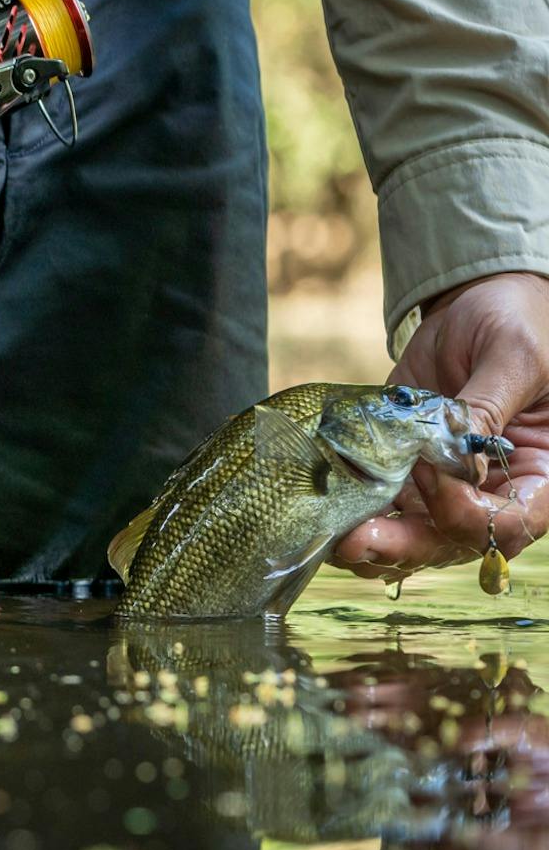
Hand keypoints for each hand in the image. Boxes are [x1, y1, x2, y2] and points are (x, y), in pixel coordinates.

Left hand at [334, 273, 548, 578]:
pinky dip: (353, 514)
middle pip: (455, 540)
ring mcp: (449, 483)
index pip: (513, 522)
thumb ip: (486, 408)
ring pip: (414, 534)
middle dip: (404, 546)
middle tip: (352, 541)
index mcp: (543, 472)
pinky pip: (383, 504)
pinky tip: (323, 513)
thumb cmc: (519, 321)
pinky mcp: (408, 469)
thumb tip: (456, 459)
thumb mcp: (514, 355)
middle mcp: (497, 489)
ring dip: (372, 540)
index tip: (435, 476)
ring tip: (330, 536)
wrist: (479, 304)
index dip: (469, 513)